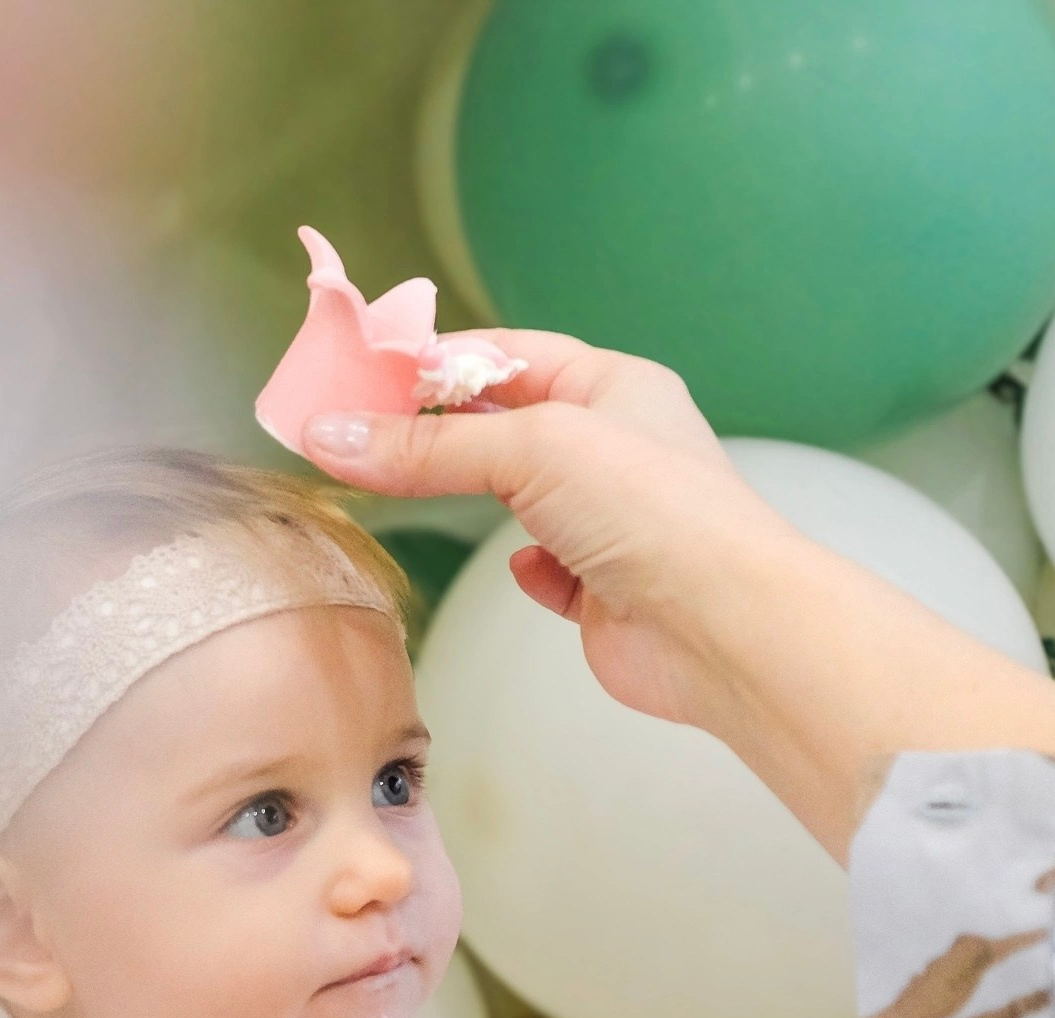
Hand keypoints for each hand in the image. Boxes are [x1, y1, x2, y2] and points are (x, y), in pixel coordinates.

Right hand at [300, 330, 804, 731]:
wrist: (723, 627)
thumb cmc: (657, 512)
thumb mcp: (532, 449)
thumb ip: (428, 447)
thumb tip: (332, 437)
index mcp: (614, 386)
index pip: (508, 353)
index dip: (435, 360)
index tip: (360, 376)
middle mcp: (614, 447)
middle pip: (504, 424)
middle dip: (438, 431)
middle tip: (359, 434)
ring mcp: (609, 521)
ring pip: (520, 497)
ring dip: (476, 495)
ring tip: (409, 489)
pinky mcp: (603, 591)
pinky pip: (547, 569)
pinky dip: (526, 569)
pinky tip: (522, 569)